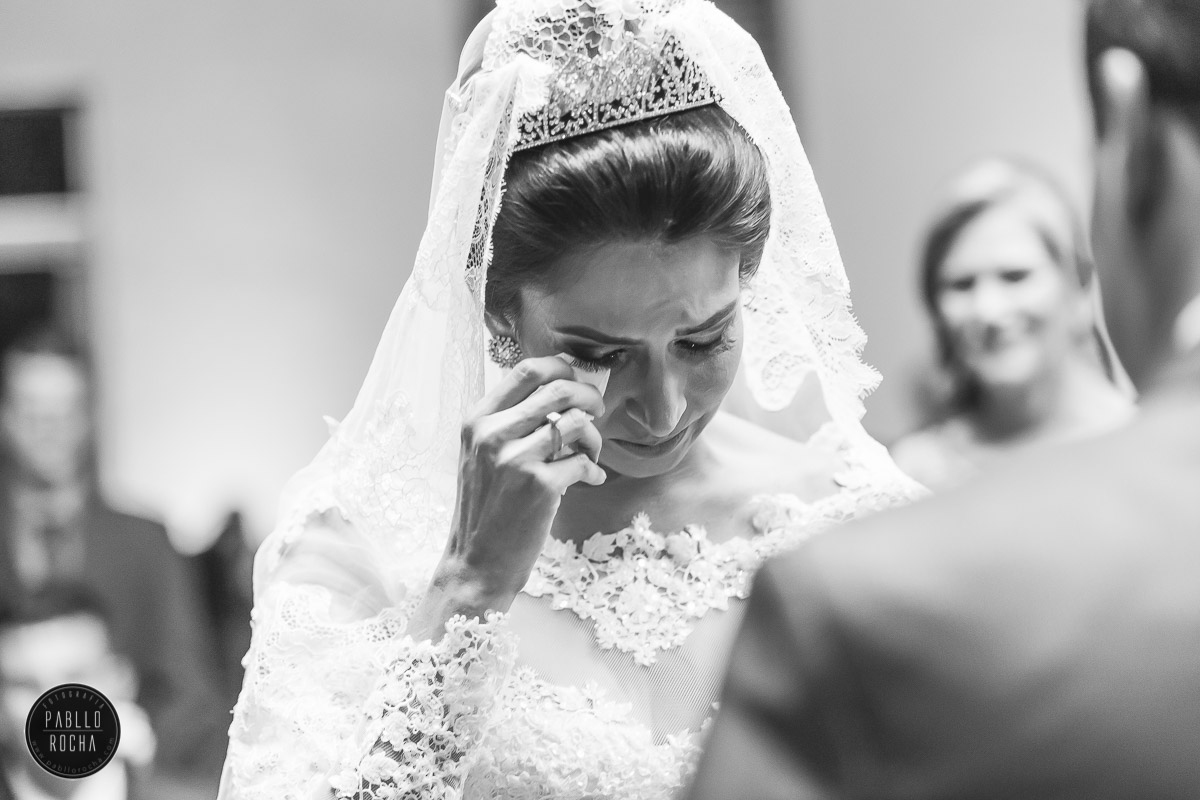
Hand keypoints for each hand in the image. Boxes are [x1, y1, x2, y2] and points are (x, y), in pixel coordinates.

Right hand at [419, 357, 605, 634]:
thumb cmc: (486, 508)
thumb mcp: (482, 456)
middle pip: (558, 387)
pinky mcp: (540, 486)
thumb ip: (509, 422)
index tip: (576, 377)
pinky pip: (584, 461)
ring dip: (595, 436)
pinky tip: (590, 479)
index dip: (561, 366)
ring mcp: (516, 459)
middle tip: (598, 410)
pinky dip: (594, 470)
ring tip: (592, 453)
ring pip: (577, 421)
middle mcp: (492, 433)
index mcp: (477, 420)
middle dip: (588, 394)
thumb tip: (558, 390)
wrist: (476, 563)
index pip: (525, 370)